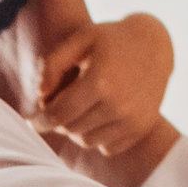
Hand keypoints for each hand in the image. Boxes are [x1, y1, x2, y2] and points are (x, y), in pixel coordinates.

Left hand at [34, 10, 175, 153]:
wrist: (155, 45)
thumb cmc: (110, 39)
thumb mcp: (79, 39)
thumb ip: (53, 64)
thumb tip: (41, 97)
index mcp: (100, 82)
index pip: (58, 114)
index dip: (40, 120)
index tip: (33, 121)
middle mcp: (118, 106)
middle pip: (71, 129)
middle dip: (59, 121)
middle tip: (59, 106)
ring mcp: (133, 120)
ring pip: (87, 141)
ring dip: (76, 129)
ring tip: (79, 109)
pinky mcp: (141, 129)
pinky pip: (106, 147)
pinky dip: (97, 137)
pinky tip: (98, 116)